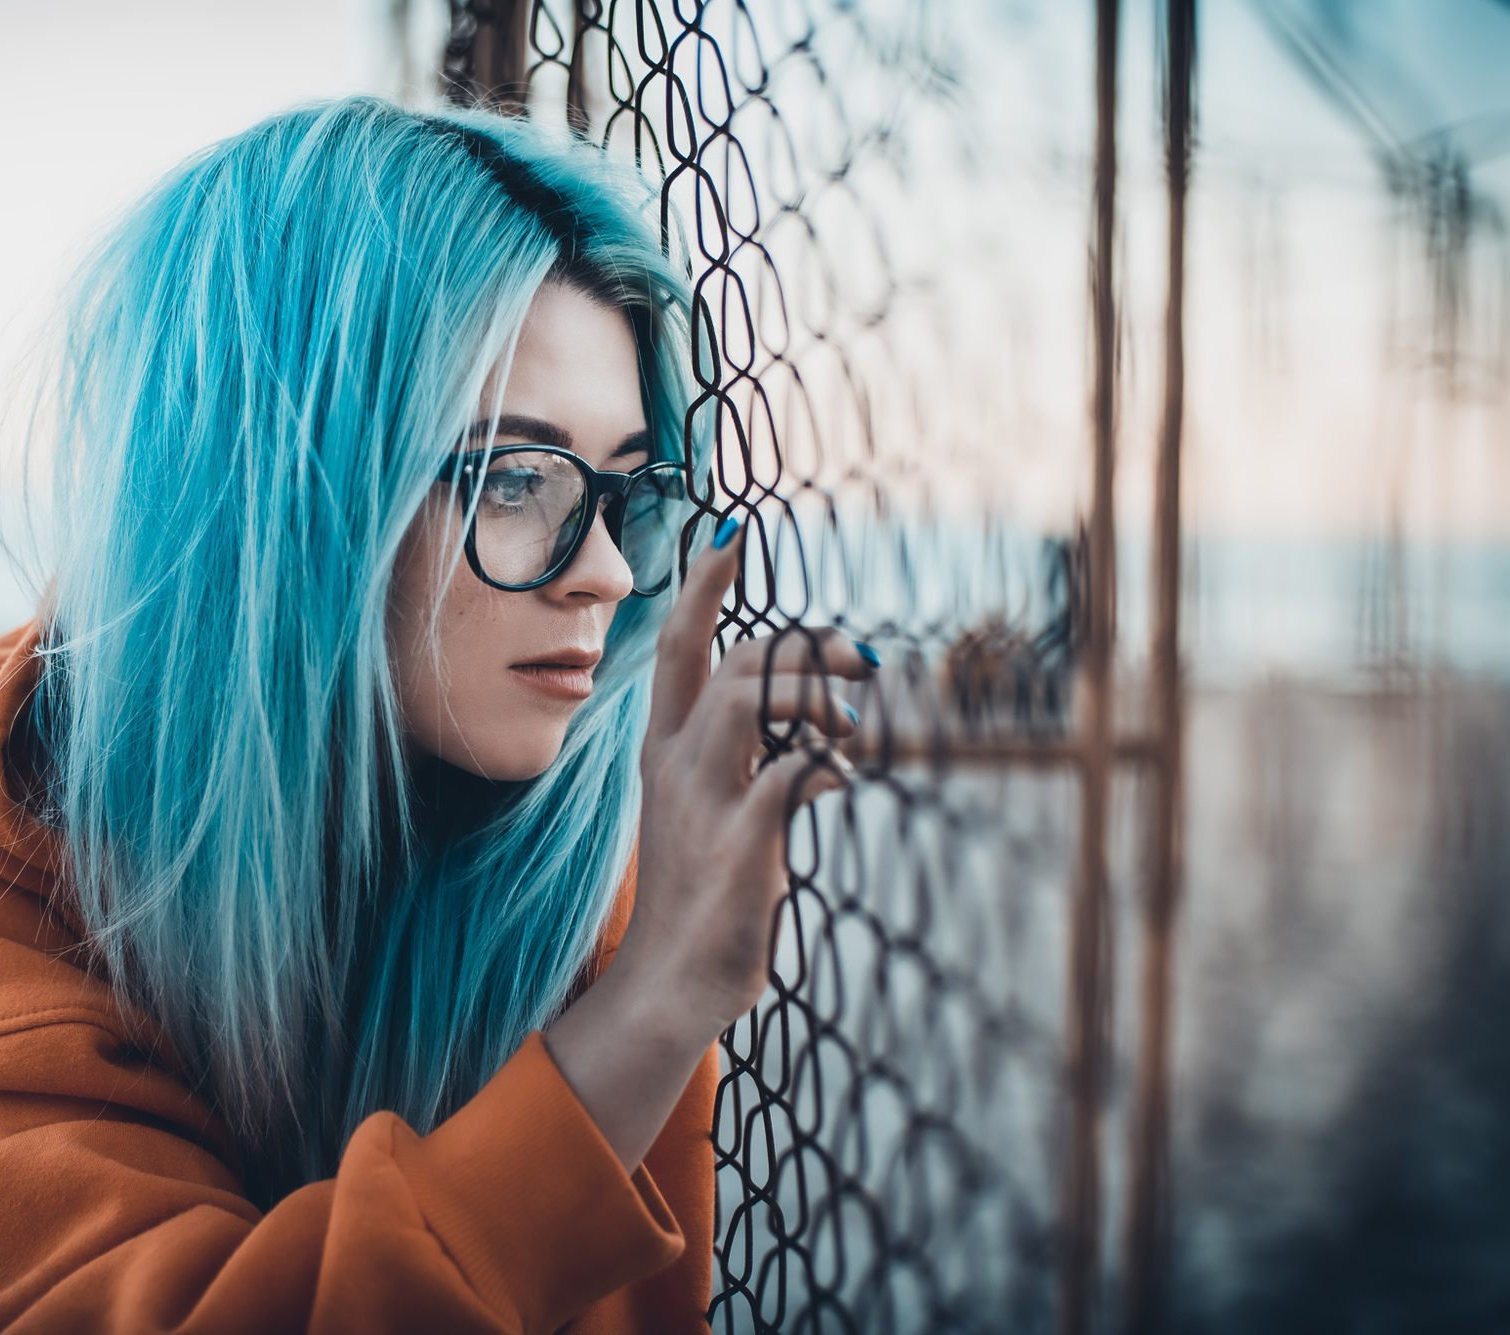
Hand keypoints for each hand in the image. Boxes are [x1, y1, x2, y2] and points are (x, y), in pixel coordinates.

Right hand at [611, 517, 875, 1039]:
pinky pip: (787, 777)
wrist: (670, 984)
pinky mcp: (740, 847)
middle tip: (861, 659)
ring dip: (813, 696)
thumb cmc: (702, 896)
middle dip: (802, 644)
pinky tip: (843, 778)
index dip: (703, 587)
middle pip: (731, 663)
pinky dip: (826, 765)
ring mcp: (705, 804)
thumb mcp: (710, 813)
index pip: (678, 649)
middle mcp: (678, 767)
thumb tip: (807, 733)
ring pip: (748, 700)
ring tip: (849, 723)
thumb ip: (745, 765)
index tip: (732, 534)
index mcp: (666, 752)